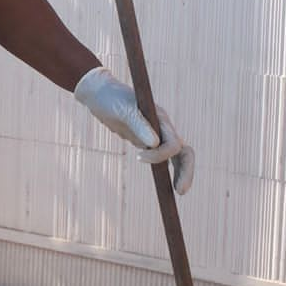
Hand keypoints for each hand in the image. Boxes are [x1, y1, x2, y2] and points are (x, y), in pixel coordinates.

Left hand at [73, 67, 194, 194]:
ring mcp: (157, 134)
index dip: (160, 155)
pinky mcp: (147, 140)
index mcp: (161, 118)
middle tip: (180, 191)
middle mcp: (163, 127)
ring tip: (178, 192)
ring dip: (181, 173)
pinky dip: (166, 169)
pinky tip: (165, 184)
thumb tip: (154, 143)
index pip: (173, 143)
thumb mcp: (122, 109)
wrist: (99, 94)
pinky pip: (162, 157)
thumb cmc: (110, 98)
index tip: (139, 158)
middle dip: (185, 171)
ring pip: (176, 156)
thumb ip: (138, 124)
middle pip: (184, 151)